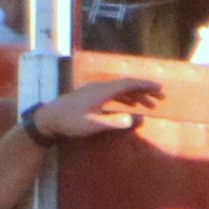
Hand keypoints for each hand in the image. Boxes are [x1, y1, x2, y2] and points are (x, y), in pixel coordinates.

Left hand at [29, 76, 158, 138]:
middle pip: (126, 85)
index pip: (128, 84)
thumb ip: (114, 122)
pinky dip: (125, 98)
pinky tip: (130, 105)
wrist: (48, 118)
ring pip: (120, 90)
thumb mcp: (93, 125)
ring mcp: (94, 91)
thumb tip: (135, 119)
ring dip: (136, 95)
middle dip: (144, 90)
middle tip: (160, 97)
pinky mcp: (90, 96)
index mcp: (102, 91)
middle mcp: (99, 87)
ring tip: (149, 104)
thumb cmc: (70, 122)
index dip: (145, 85)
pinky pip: (113, 93)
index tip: (160, 88)